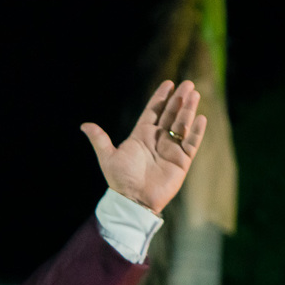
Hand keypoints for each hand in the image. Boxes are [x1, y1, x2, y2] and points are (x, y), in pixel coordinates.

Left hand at [81, 80, 207, 213]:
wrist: (133, 200)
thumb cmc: (120, 180)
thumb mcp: (108, 157)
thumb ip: (99, 139)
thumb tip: (84, 125)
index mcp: (141, 136)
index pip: (153, 112)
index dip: (160, 98)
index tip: (168, 83)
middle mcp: (158, 140)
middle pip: (170, 115)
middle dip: (179, 100)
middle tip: (187, 84)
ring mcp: (171, 149)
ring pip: (182, 125)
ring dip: (188, 110)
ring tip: (194, 94)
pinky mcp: (182, 161)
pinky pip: (191, 143)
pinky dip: (196, 132)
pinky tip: (200, 118)